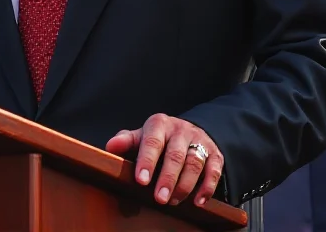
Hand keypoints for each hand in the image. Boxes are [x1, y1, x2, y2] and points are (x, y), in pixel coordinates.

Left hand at [106, 114, 222, 206]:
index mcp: (159, 124)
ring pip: (195, 162)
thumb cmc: (158, 139)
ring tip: (174, 201)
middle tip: (160, 198)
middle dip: (167, 178)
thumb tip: (111, 146)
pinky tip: (198, 201)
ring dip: (185, 184)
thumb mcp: (142, 136)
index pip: (152, 141)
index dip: (147, 161)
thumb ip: (127, 142)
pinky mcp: (215, 153)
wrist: (187, 132)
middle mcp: (180, 130)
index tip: (141, 180)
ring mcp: (199, 140)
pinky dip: (207, 186)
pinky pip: (214, 170)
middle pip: (175, 154)